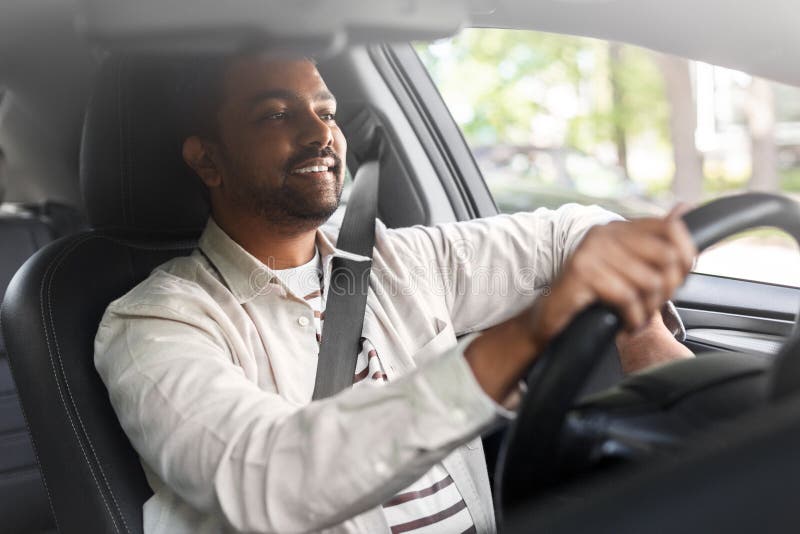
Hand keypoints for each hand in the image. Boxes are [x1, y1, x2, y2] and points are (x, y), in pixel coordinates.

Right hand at [524, 207, 695, 346]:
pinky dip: (633, 317)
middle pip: (667, 256)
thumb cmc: (589, 296)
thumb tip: (684, 208)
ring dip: (649, 308)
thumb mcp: (625, 268)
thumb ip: (654, 244)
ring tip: (637, 316)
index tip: (680, 279)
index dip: (687, 256)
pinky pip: (627, 296)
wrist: (548, 317)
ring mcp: (591, 252)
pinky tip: (627, 323)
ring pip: (649, 281)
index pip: (671, 228)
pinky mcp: (582, 274)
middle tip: (654, 305)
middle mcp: (604, 234)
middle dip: (669, 288)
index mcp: (616, 229)